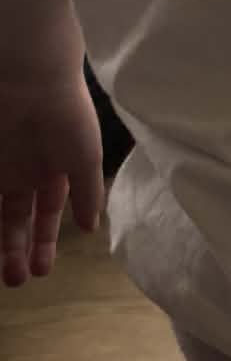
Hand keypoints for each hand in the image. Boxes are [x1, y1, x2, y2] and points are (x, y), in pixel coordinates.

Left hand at [0, 70, 104, 287]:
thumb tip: (91, 228)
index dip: (45, 241)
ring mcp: (2, 166)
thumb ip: (88, 193)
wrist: (31, 79)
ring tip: (4, 272)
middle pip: (16, 220)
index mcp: (54, 170)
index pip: (46, 214)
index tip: (43, 271)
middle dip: (17, 251)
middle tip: (16, 281)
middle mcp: (24, 172)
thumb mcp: (86, 159)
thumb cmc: (67, 116)